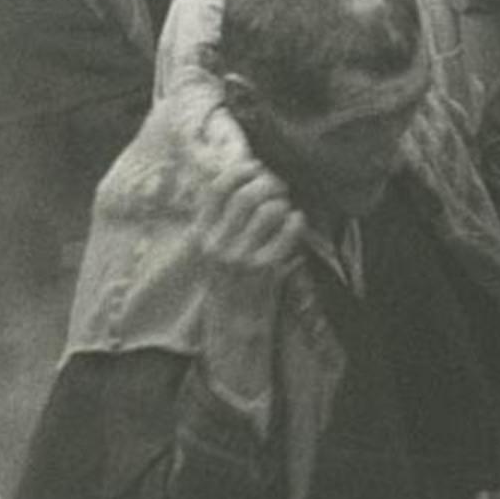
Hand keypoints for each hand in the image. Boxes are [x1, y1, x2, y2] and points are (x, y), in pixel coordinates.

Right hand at [200, 158, 304, 303]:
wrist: (232, 331)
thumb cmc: (227, 286)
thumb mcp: (213, 251)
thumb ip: (222, 218)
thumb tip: (247, 176)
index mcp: (202, 236)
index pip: (218, 188)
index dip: (241, 170)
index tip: (256, 167)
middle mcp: (219, 245)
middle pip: (247, 193)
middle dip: (269, 183)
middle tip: (280, 188)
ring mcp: (243, 257)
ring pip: (270, 209)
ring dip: (284, 203)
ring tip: (286, 210)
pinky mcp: (267, 268)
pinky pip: (289, 229)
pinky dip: (297, 220)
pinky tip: (296, 223)